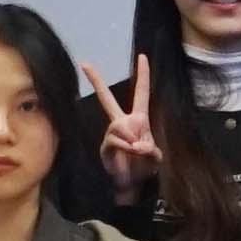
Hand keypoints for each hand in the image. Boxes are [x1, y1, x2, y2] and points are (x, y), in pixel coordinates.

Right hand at [83, 56, 159, 191]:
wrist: (133, 184)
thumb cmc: (144, 167)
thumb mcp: (155, 157)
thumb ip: (151, 150)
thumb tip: (138, 145)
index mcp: (139, 119)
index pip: (141, 92)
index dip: (143, 75)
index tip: (142, 56)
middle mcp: (122, 122)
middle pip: (107, 98)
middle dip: (96, 81)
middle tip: (85, 64)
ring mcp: (112, 133)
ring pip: (118, 125)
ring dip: (131, 139)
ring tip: (137, 150)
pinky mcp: (105, 145)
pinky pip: (114, 139)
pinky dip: (125, 146)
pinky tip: (131, 152)